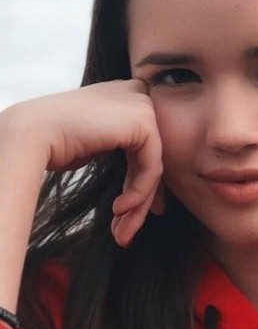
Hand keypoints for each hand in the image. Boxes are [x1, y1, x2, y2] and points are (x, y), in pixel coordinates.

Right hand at [1, 81, 163, 247]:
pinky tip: (118, 210)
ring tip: (121, 233)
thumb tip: (139, 179)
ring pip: (153, 168)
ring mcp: (141, 105)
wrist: (31, 134)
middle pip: (151, 158)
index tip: (129, 213)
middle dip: (140, 200)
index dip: (140, 183)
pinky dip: (138, 193)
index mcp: (122, 98)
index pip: (144, 145)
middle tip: (125, 231)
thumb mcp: (92, 144)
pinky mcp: (144, 121)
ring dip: (138, 205)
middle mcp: (135, 96)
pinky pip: (152, 168)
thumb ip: (117, 150)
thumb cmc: (51, 143)